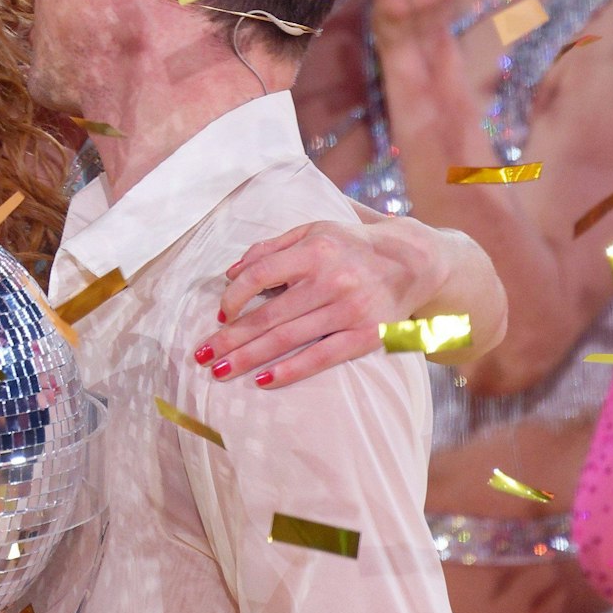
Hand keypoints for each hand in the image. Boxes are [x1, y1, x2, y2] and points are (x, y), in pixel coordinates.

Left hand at [192, 217, 434, 387]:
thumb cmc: (350, 246)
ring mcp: (349, 310)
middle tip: (201, 356)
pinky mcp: (366, 335)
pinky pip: (323, 357)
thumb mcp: (312, 232)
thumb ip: (270, 249)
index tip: (220, 315)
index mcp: (314, 250)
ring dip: (249, 357)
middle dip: (230, 338)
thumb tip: (229, 272)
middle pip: (268, 315)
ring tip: (220, 371)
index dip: (233, 297)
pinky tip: (264, 380)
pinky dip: (291, 370)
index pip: (258, 275)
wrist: (411, 262)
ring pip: (288, 339)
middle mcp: (331, 280)